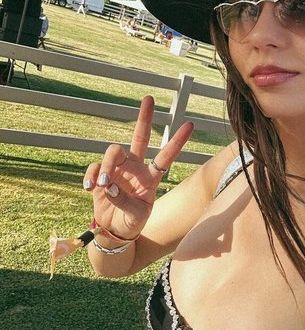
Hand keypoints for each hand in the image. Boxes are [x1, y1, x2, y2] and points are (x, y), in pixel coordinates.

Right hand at [83, 95, 192, 239]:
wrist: (114, 231)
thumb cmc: (131, 222)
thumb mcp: (135, 216)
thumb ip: (123, 201)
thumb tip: (107, 185)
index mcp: (151, 178)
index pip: (166, 156)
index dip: (177, 141)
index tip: (190, 124)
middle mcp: (136, 168)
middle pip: (141, 137)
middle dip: (145, 118)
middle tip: (149, 98)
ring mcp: (118, 169)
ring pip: (113, 151)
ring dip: (107, 166)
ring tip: (102, 185)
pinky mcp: (101, 175)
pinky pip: (95, 166)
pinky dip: (91, 175)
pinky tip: (89, 188)